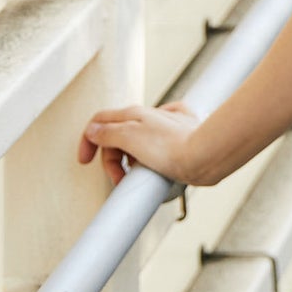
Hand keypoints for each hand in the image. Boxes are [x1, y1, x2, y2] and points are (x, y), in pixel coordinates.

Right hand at [77, 102, 201, 186]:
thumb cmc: (172, 147)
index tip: (85, 161)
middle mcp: (150, 117)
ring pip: (136, 143)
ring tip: (138, 175)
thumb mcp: (130, 137)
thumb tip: (93, 130)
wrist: (206, 156)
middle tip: (118, 178)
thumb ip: (108, 132)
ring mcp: (166, 128)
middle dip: (112, 159)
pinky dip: (150, 159)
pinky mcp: (179, 140)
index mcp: (134, 114)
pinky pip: (157, 148)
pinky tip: (155, 167)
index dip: (88, 140)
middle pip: (117, 135)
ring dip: (130, 161)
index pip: (100, 120)